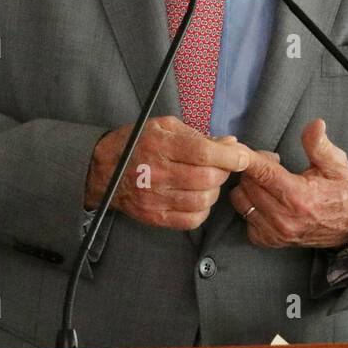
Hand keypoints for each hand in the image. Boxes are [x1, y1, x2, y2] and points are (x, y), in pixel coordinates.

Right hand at [84, 117, 253, 231]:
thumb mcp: (164, 127)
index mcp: (160, 144)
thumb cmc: (138, 142)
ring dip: (214, 191)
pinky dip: (203, 210)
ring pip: (202, 201)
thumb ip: (198, 135)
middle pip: (206, 179)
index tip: (242, 156)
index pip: (203, 153)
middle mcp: (157, 172)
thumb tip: (230, 144)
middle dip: (223, 173)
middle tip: (223, 167)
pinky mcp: (154, 216)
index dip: (229, 156)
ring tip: (208, 181)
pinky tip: (198, 198)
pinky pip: (191, 220)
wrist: (105, 170)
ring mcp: (155, 197)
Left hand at [230, 119, 347, 248]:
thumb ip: (320, 145)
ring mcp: (276, 232)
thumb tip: (315, 124)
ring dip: (248, 186)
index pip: (262, 172)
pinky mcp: (271, 241)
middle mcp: (284, 218)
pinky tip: (265, 199)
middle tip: (270, 162)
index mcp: (299, 196)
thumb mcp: (337, 164)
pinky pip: (245, 218)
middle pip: (247, 184)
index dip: (247, 157)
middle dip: (252, 168)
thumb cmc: (342, 192)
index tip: (239, 146)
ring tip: (267, 181)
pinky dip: (250, 206)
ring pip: (240, 200)